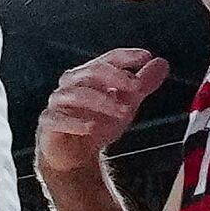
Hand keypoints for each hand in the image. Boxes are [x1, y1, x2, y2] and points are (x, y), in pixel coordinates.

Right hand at [31, 48, 167, 185]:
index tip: (145, 57)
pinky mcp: (48, 123)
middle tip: (136, 88)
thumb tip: (161, 64)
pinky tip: (91, 127)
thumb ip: (142, 84)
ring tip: (122, 113)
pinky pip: (57, 118)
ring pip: (76, 94)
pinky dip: (75, 122)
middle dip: (115, 78)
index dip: (126, 56)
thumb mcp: (125, 103)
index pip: (108, 59)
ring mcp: (58, 103)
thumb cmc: (96, 124)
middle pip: (91, 72)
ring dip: (102, 101)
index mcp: (90, 75)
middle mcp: (71, 85)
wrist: (74, 154)